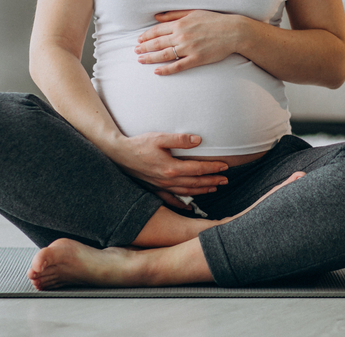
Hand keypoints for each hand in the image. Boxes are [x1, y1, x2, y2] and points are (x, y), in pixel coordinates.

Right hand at [109, 132, 228, 198]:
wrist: (118, 155)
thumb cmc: (139, 144)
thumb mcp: (159, 137)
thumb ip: (179, 139)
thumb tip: (198, 140)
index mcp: (171, 168)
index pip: (197, 169)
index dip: (213, 168)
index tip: (225, 167)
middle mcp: (167, 180)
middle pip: (195, 182)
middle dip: (212, 181)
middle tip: (226, 180)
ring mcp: (161, 186)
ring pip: (186, 191)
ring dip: (201, 190)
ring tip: (214, 188)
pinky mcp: (154, 188)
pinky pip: (170, 200)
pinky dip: (181, 204)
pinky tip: (188, 207)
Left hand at [135, 10, 244, 75]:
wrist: (233, 31)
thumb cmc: (214, 20)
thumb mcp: (193, 12)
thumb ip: (174, 14)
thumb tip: (157, 16)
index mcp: (180, 24)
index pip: (157, 30)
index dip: (146, 36)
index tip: (139, 39)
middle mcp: (182, 36)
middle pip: (157, 43)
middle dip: (144, 47)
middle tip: (135, 51)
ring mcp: (189, 48)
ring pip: (164, 55)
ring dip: (150, 58)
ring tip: (141, 60)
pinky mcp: (196, 59)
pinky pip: (178, 66)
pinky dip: (166, 69)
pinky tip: (157, 72)